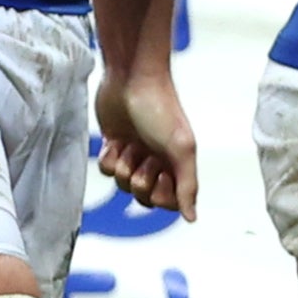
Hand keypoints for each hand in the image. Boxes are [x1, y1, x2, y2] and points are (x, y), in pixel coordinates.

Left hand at [96, 62, 197, 218]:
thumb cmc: (161, 109)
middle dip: (141, 180)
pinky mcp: (112, 146)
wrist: (131, 79)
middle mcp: (157, 162)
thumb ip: (188, 186)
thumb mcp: (182, 148)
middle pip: (143, 197)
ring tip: (131, 144)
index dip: (162, 195)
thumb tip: (192, 218)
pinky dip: (108, 157)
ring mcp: (133, 156)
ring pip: (122, 185)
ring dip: (124, 166)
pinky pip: (106, 170)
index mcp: (177, 165)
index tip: (163, 174)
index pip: (169, 203)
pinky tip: (115, 140)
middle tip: (146, 157)